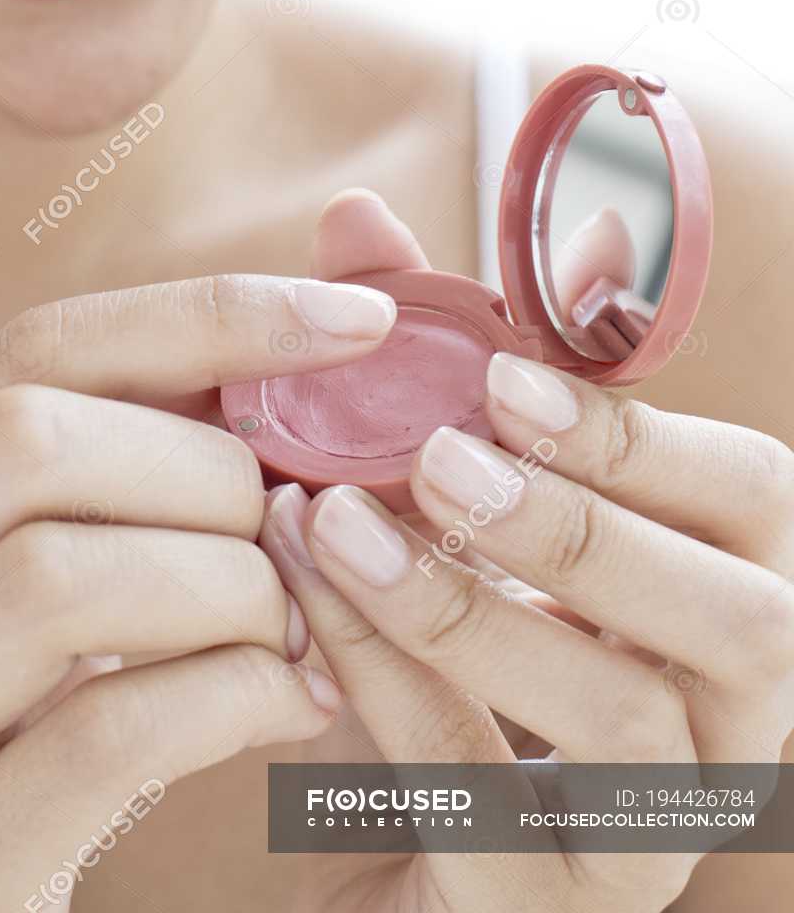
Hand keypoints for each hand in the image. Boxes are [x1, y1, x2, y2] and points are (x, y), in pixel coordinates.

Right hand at [0, 269, 398, 910]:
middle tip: (298, 535)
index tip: (360, 318)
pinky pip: (98, 737)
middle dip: (207, 467)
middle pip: (24, 437)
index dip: (205, 315)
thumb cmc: (21, 776)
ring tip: (296, 632)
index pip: (31, 351)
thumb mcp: (53, 616)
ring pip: (53, 577)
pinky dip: (231, 702)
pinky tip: (294, 714)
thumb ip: (147, 482)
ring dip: (227, 587)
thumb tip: (329, 311)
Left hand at [261, 190, 793, 912]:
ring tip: (339, 523)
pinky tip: (312, 609)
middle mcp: (737, 710)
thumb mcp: (446, 490)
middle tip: (438, 460)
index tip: (502, 377)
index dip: (634, 434)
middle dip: (581, 527)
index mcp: (732, 580)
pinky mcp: (562, 905)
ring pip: (624, 720)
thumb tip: (352, 217)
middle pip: (737, 618)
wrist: (407, 838)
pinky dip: (394, 690)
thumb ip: (416, 353)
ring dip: (469, 606)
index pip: (751, 494)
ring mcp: (664, 824)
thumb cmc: (455, 627)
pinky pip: (496, 806)